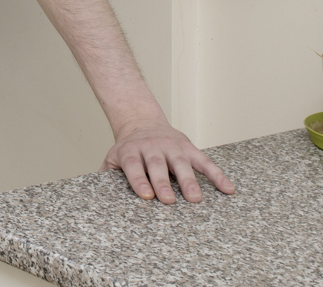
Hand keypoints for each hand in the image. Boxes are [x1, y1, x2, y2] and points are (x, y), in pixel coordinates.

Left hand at [102, 117, 235, 204]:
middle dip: (163, 182)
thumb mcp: (113, 157)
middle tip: (169, 201)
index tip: (146, 195)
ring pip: (182, 163)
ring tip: (195, 198)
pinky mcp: (189, 147)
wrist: (141, 122)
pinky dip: (217, 174)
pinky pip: (205, 161)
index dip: (139, 180)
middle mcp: (152, 147)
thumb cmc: (129, 149)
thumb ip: (106, 174)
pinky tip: (227, 188)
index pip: (134, 166)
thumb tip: (94, 194)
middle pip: (157, 164)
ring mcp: (172, 146)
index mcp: (132, 151)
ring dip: (189, 180)